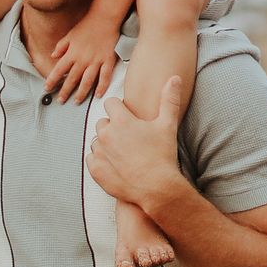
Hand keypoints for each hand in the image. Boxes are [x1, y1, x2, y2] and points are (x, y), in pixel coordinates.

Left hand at [44, 14, 120, 104]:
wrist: (104, 18)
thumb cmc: (86, 25)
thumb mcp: (70, 35)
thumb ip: (61, 46)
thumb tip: (53, 56)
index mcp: (72, 53)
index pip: (59, 70)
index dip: (52, 80)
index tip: (47, 88)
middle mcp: (83, 59)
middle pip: (72, 79)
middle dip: (65, 91)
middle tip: (60, 100)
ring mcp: (96, 61)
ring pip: (87, 81)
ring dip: (81, 93)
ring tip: (76, 101)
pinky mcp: (107, 61)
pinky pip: (105, 76)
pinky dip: (101, 87)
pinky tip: (97, 95)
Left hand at [86, 74, 187, 216]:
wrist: (156, 188)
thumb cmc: (162, 155)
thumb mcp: (168, 125)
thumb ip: (169, 99)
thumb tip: (174, 78)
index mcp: (121, 120)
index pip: (110, 103)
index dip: (120, 109)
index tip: (128, 118)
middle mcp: (106, 134)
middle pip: (103, 122)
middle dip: (113, 127)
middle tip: (129, 138)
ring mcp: (99, 152)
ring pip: (97, 141)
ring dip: (106, 144)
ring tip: (123, 153)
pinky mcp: (95, 169)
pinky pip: (92, 159)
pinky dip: (100, 160)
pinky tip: (115, 165)